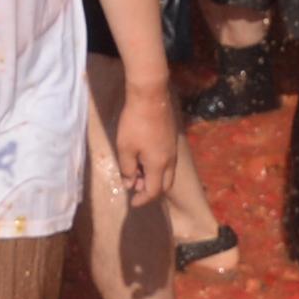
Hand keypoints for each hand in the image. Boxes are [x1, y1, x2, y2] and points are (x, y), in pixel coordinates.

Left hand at [111, 75, 176, 204]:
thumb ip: (127, 168)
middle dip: (151, 190)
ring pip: (168, 172)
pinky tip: (144, 157)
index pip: (154, 191)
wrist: (150, 95)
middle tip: (136, 187)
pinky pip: (168, 161)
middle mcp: (170, 160)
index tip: (133, 202)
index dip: (143, 199)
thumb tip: (130, 183)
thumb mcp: (125, 147)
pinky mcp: (171, 138)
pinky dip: (157, 166)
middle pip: (165, 185)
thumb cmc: (135, 123)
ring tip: (137, 172)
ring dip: (154, 178)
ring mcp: (173, 149)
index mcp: (159, 165)